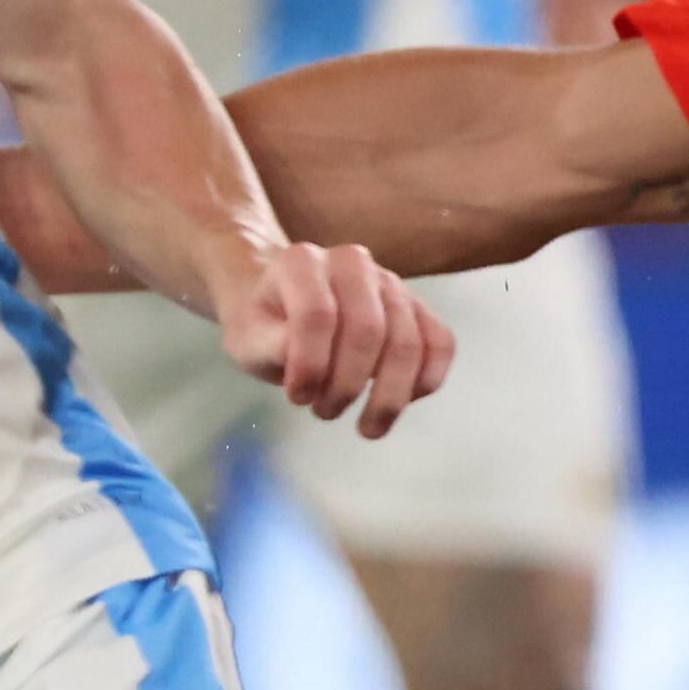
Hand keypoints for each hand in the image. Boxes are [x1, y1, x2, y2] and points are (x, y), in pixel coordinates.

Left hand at [215, 239, 453, 437]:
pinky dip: (426, 382)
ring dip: (388, 396)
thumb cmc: (264, 326)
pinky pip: (441, 343)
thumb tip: (303, 362)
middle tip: (325, 413)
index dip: (310, 366)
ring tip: (365, 426)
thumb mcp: (247, 338)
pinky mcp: (417, 308)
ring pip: (410, 342)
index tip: (297, 398)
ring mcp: (390, 283)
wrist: (284, 306)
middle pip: (369, 330)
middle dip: (348, 386)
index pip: (318, 314)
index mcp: (302, 262)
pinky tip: (399, 404)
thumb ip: (269, 347)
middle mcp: (351, 263)